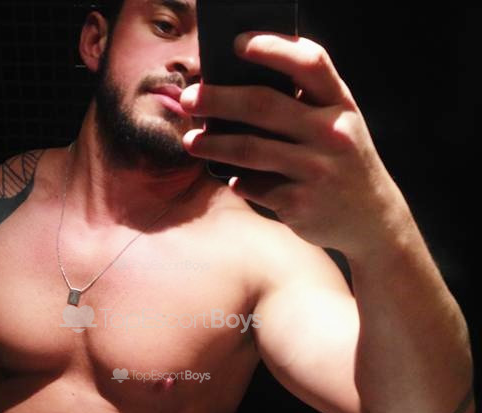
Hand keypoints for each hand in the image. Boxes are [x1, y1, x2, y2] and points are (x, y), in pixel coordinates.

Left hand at [181, 31, 411, 259]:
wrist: (373, 220)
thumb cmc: (344, 163)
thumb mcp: (339, 125)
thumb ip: (305, 104)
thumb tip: (238, 89)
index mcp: (340, 105)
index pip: (309, 63)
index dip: (273, 48)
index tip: (237, 43)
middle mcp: (331, 134)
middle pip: (263, 105)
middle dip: (218, 99)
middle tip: (189, 99)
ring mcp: (315, 170)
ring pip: (249, 150)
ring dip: (213, 144)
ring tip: (191, 141)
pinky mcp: (300, 204)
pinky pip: (254, 187)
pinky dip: (238, 182)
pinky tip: (233, 179)